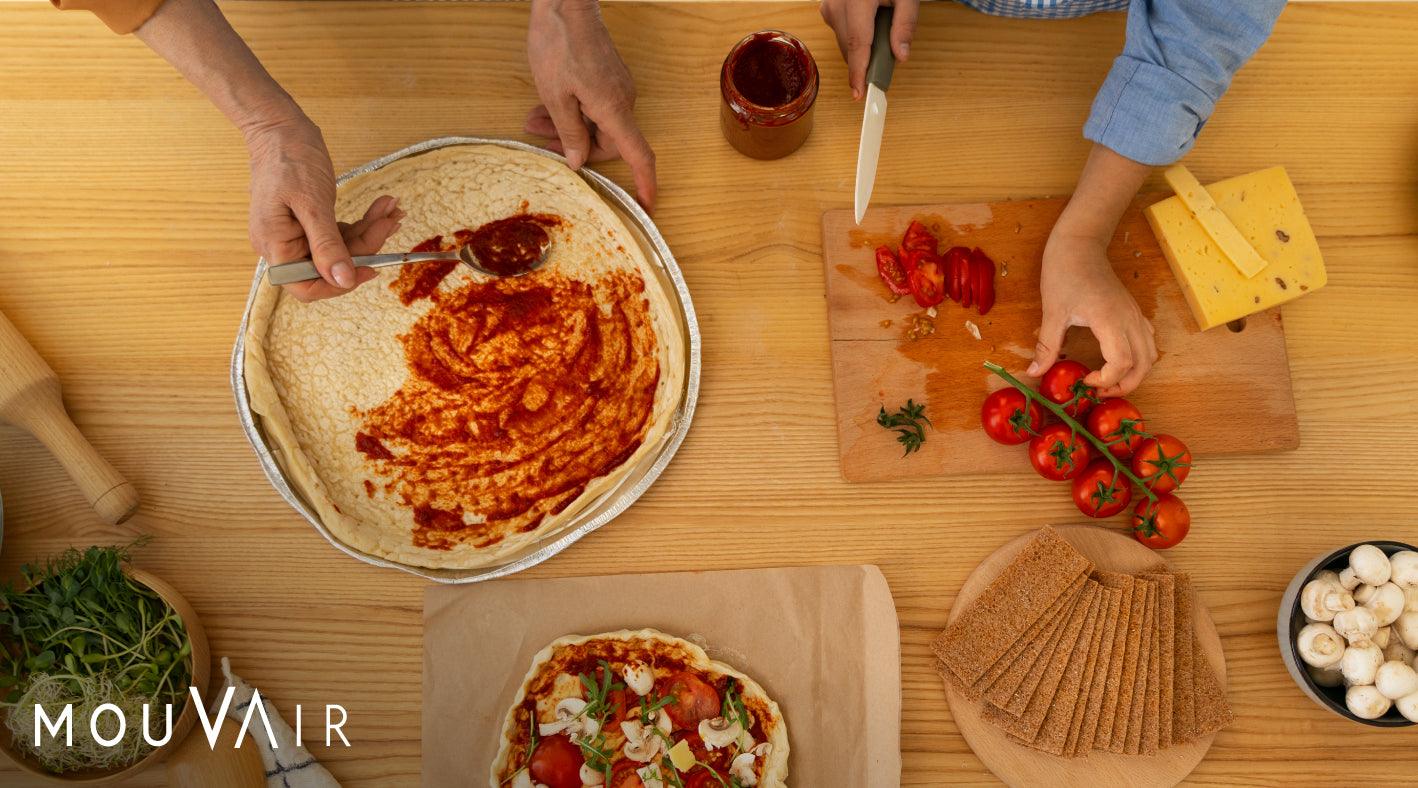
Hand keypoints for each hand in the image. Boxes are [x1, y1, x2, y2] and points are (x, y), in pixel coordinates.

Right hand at [245, 117, 403, 301]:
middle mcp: (284, 246)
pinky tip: (380, 209)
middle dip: (365, 247)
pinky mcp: (310, 223)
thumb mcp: (312, 203)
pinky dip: (361, 223)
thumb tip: (343, 281)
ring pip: (341, 248)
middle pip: (330, 266)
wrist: (279, 127)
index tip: (371, 268)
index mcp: (276, 246)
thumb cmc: (288, 157)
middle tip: (390, 222)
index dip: (340, 284)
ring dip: (369, 231)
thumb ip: (327, 245)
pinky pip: (339, 233)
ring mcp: (297, 235)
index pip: (307, 286)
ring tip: (390, 209)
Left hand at [525, 0, 655, 207]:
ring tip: (533, 120)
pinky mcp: (607, 76)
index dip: (644, 184)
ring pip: (595, 121)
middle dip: (574, 146)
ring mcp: (616, 87)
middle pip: (607, 141)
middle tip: (540, 141)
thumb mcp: (555, 95)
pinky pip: (594, 105)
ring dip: (566, 125)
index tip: (647, 207)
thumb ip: (568, 132)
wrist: (565, 2)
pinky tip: (545, 104)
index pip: (638, 155)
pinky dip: (571, 109)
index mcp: (613, 110)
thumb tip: (578, 160)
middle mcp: (622, 100)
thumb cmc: (560, 43)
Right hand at [819, 0, 918, 98]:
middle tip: (885, 64)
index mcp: (858, 0)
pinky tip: (869, 26)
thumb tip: (900, 55)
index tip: (859, 93)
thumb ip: (905, 24)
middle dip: (866, 61)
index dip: (858, 72)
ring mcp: (829, 5)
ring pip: (844, 41)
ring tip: (880, 31)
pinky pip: (841, 31)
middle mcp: (837, 3)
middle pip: (850, 46)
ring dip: (862, 47)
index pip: (857, 44)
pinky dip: (855, 37)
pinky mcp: (828, 7)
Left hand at [1030, 231, 1156, 396]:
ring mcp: (1135, 313)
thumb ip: (1047, 346)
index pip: (1122, 363)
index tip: (1085, 381)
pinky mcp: (1133, 310)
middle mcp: (1129, 318)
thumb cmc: (1064, 272)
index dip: (1106, 380)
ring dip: (1136, 373)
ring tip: (1109, 380)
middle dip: (1126, 384)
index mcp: (1110, 320)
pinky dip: (1140, 356)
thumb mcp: (1052, 312)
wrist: (1080, 243)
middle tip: (1100, 392)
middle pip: (1144, 364)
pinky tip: (1116, 359)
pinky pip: (1148, 339)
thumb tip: (1034, 373)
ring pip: (1151, 353)